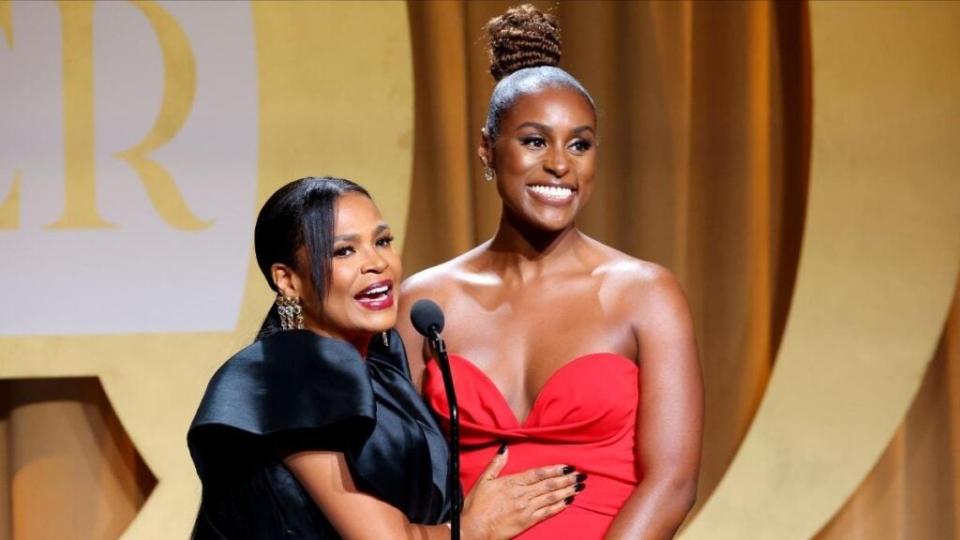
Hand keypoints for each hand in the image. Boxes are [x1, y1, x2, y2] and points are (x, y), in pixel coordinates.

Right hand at [460, 445, 585, 539]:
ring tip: (579, 487)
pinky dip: (559, 506)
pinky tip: (568, 502)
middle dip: (567, 479)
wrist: (474, 529)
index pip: (539, 473)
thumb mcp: (484, 480)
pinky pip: (547, 512)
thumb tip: (505, 449)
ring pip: (551, 497)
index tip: (568, 466)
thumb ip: (496, 464)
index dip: (555, 470)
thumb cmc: (476, 506)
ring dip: (567, 491)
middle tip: (581, 475)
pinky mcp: (527, 522)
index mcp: (512, 482)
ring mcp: (526, 509)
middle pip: (549, 485)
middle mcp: (522, 495)